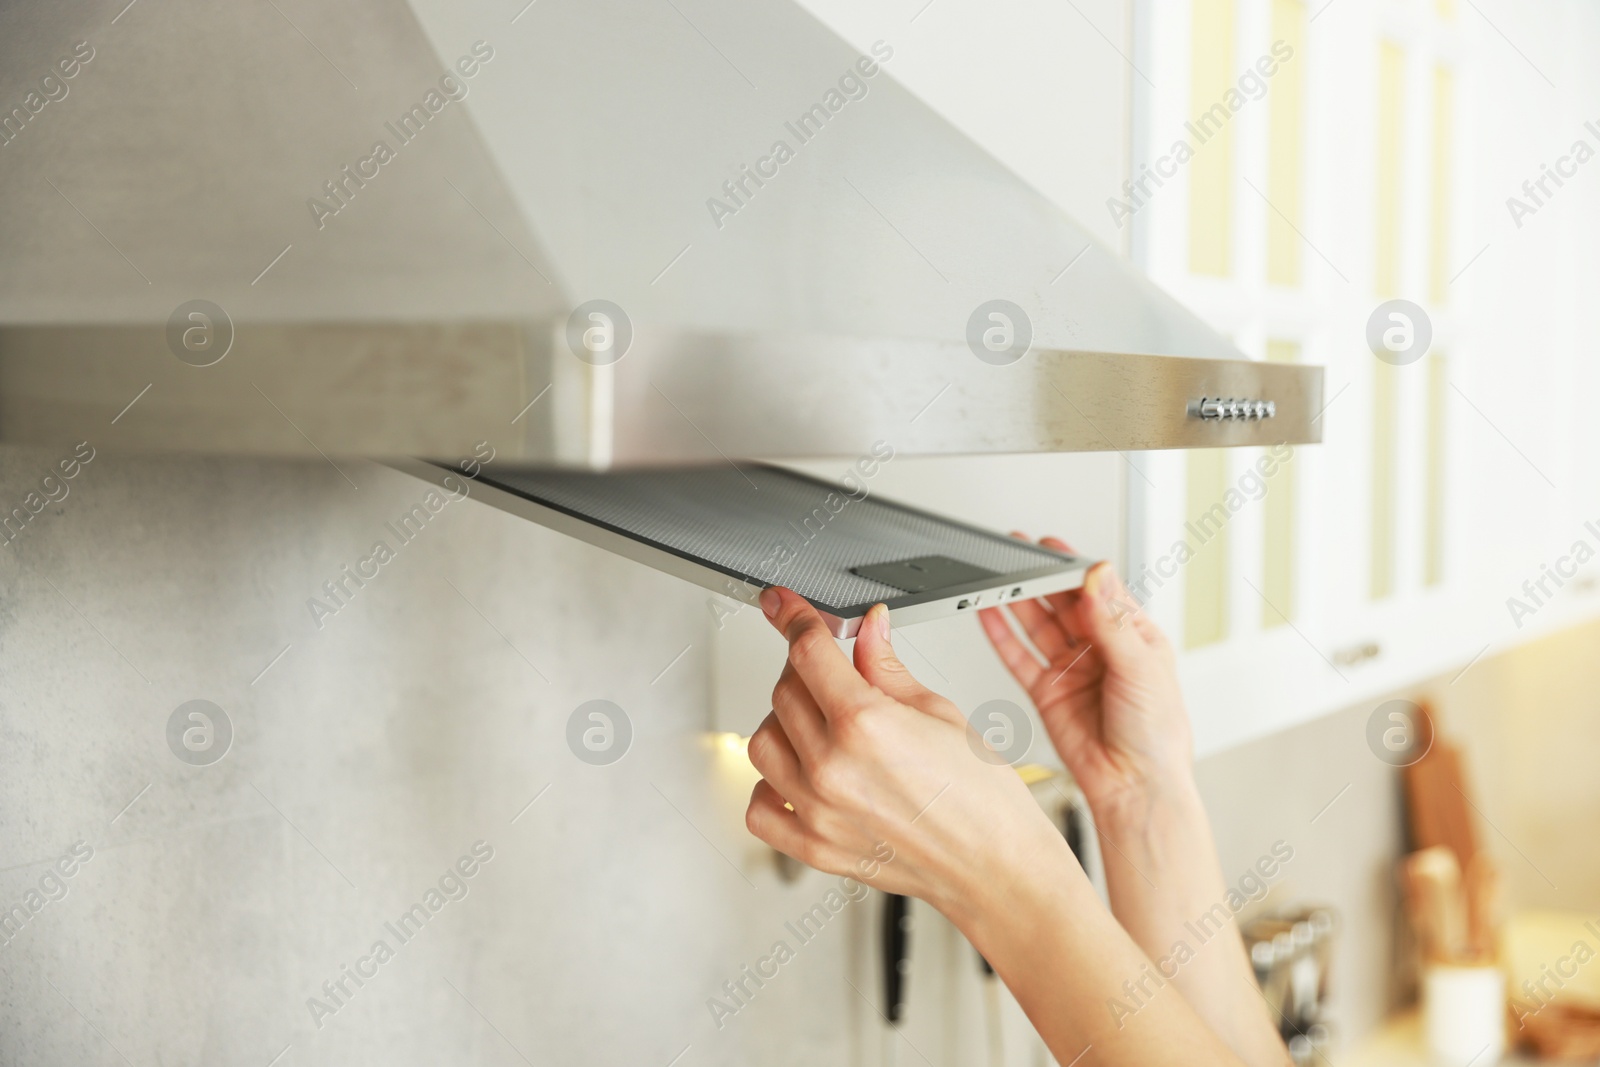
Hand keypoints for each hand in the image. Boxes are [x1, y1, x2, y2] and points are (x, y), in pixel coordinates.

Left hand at [744, 588, 1060, 916]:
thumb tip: (869, 628)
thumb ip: (888, 666)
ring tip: (823, 725)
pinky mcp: (813, 847)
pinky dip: (771, 784)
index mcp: (865, 724)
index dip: (792, 617)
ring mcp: (816, 811)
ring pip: (763, 742)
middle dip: (805, 670)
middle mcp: (831, 768)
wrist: (996, 867)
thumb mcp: (940, 712)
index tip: (781, 604)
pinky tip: (801, 773)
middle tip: (833, 673)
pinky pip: (760, 806)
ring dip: (786, 723)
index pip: (807, 652)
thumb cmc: (982, 798)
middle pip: (783, 691)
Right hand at [977, 539, 1194, 821]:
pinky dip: (1001, 635)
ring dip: (1017, 601)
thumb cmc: (1157, 735)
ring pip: (1038, 626)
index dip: (1074, 568)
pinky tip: (988, 614)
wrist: (1135, 786)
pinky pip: (1019, 657)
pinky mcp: (1047, 691)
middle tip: (1018, 557)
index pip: (1099, 591)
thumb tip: (1097, 576)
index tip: (1053, 548)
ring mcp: (1071, 669)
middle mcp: (1100, 649)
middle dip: (1040, 578)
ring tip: (997, 579)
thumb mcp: (1141, 667)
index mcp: (1133, 636)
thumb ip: (1112, 621)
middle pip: (1063, 603)